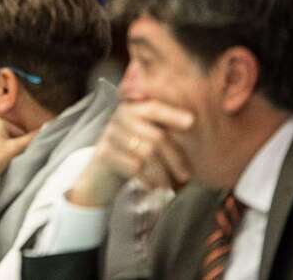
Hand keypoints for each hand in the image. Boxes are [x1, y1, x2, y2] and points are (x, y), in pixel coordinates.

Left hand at [0, 116, 37, 189]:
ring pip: (0, 141)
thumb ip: (30, 139)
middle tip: (9, 157)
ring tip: (0, 160)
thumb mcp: (15, 149)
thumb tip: (45, 128)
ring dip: (4, 149)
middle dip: (12, 146)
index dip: (22, 144)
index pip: (19, 131)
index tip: (18, 153)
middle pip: (9, 135)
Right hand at [68, 100, 192, 207]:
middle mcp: (120, 117)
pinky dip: (147, 179)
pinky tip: (152, 186)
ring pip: (146, 152)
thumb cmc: (132, 155)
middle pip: (155, 136)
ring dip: (162, 173)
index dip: (172, 113)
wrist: (100, 175)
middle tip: (185, 176)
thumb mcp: (148, 137)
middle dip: (175, 158)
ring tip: (168, 186)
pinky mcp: (103, 153)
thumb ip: (165, 129)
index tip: (191, 122)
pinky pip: (133, 166)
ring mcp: (110, 134)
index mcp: (133, 108)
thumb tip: (191, 125)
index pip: (153, 107)